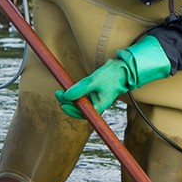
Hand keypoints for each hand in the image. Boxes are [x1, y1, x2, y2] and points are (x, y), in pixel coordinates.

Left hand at [55, 36, 171, 118]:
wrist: (123, 68)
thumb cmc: (111, 75)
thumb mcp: (94, 81)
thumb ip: (80, 88)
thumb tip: (66, 95)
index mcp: (100, 106)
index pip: (83, 114)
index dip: (71, 110)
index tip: (62, 103)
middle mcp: (97, 104)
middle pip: (80, 108)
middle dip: (68, 103)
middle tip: (58, 93)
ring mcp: (96, 98)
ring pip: (80, 101)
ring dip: (70, 97)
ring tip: (61, 90)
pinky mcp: (94, 92)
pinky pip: (82, 95)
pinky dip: (75, 92)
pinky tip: (70, 86)